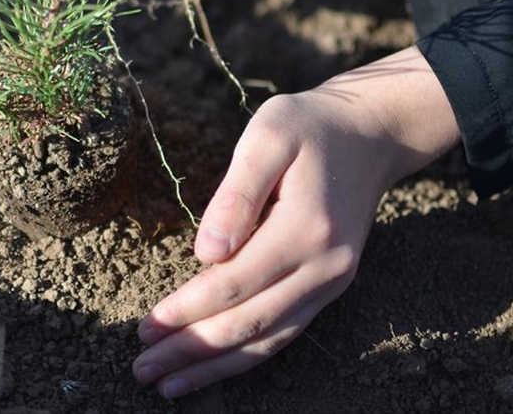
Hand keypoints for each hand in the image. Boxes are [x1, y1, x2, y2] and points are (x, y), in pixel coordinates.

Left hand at [133, 47, 459, 398]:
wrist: (370, 134)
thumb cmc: (308, 128)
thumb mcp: (268, 136)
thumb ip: (236, 193)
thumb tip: (205, 254)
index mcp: (306, 229)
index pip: (235, 283)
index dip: (187, 310)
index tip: (145, 328)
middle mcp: (325, 267)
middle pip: (249, 323)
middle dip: (192, 350)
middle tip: (142, 369)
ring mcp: (332, 282)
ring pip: (269, 340)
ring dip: (216, 366)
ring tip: (167, 385)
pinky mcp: (330, 287)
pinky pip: (286, 333)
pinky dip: (247, 356)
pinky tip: (214, 368)